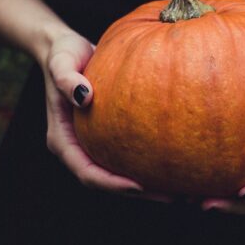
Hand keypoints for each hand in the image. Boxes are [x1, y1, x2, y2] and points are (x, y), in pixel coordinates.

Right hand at [41, 31, 170, 202]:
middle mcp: (78, 148)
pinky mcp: (109, 136)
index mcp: (62, 141)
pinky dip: (150, 162)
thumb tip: (84, 96)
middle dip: (138, 192)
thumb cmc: (63, 54)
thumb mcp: (61, 62)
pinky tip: (178, 160)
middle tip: (172, 196)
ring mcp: (93, 144)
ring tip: (182, 188)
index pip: (87, 173)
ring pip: (120, 173)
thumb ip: (66, 79)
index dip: (111, 184)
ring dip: (149, 184)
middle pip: (107, 182)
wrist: (67, 48)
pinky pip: (130, 155)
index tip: (139, 186)